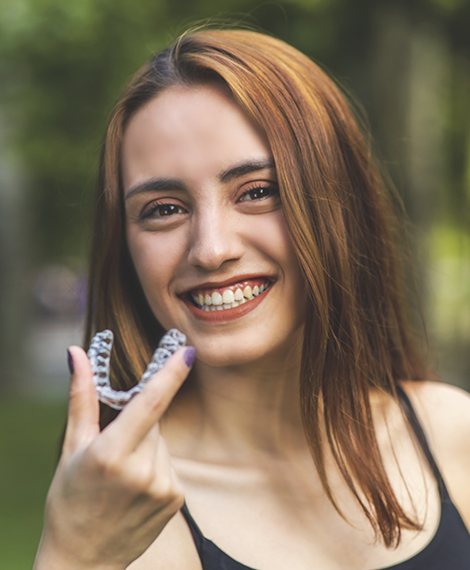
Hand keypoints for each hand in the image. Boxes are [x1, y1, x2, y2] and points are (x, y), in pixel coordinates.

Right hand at [34, 343, 194, 569]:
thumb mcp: (71, 447)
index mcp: (111, 454)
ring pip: (162, 442)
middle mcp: (142, 471)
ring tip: (123, 476)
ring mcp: (163, 487)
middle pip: (154, 422)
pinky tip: (137, 488)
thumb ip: (81, 397)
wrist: (83, 559)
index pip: (150, 404)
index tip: (188, 351)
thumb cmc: (69, 499)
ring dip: (147, 447)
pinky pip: (170, 463)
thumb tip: (77, 353)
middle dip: (138, 424)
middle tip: (114, 449)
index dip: (171, 374)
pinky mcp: (176, 498)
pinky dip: (156, 466)